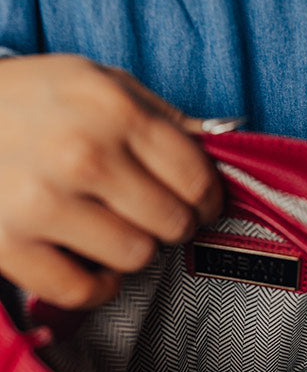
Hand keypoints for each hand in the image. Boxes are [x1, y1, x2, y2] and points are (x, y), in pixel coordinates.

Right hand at [0, 54, 222, 307]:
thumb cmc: (22, 101)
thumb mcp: (92, 81)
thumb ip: (158, 114)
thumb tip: (220, 142)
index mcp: (111, 107)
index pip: (197, 177)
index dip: (206, 199)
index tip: (198, 204)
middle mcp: (82, 154)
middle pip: (172, 223)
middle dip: (170, 224)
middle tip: (149, 216)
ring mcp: (43, 203)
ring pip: (136, 257)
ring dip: (130, 251)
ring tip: (108, 230)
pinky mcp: (10, 246)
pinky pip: (85, 290)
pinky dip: (94, 285)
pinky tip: (85, 260)